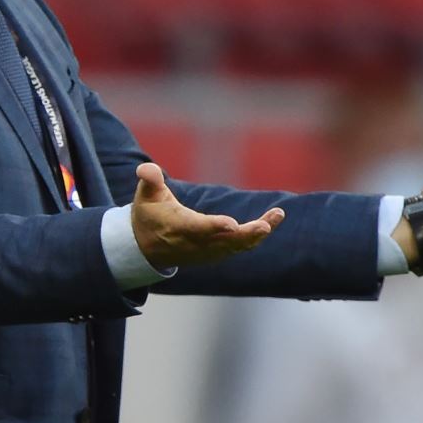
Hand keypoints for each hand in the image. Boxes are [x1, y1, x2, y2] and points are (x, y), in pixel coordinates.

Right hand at [131, 163, 283, 269]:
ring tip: (277, 215)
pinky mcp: (215, 253)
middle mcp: (195, 243)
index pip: (198, 229)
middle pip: (224, 241)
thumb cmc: (148, 215)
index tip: (232, 224)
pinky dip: (255, 236)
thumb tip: (145, 169)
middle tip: (266, 226)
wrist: (146, 247)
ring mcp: (207, 251)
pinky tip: (271, 221)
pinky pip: (239, 247)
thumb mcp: (145, 195)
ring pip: (236, 245)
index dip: (215, 227)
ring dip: (257, 233)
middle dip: (246, 234)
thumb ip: (149, 180)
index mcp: (178, 227)